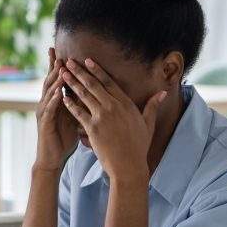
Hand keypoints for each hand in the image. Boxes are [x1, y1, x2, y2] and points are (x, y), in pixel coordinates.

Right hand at [34, 47, 78, 170]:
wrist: (53, 158)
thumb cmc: (63, 138)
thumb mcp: (74, 117)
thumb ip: (79, 103)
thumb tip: (91, 91)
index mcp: (55, 101)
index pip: (57, 79)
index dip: (58, 65)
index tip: (62, 51)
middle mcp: (47, 104)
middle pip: (50, 81)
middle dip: (54, 67)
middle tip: (58, 53)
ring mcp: (44, 113)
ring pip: (48, 93)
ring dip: (54, 80)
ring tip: (60, 68)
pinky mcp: (44, 124)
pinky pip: (49, 110)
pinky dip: (53, 100)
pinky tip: (58, 92)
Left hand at [60, 58, 165, 180]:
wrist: (129, 166)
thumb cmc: (139, 147)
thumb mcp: (148, 124)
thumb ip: (152, 106)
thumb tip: (163, 93)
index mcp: (126, 104)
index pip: (109, 82)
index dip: (97, 70)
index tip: (88, 60)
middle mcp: (113, 107)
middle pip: (93, 84)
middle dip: (80, 71)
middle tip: (70, 61)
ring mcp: (102, 117)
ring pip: (84, 95)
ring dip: (72, 83)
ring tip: (63, 73)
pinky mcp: (92, 128)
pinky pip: (78, 113)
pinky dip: (70, 104)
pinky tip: (63, 96)